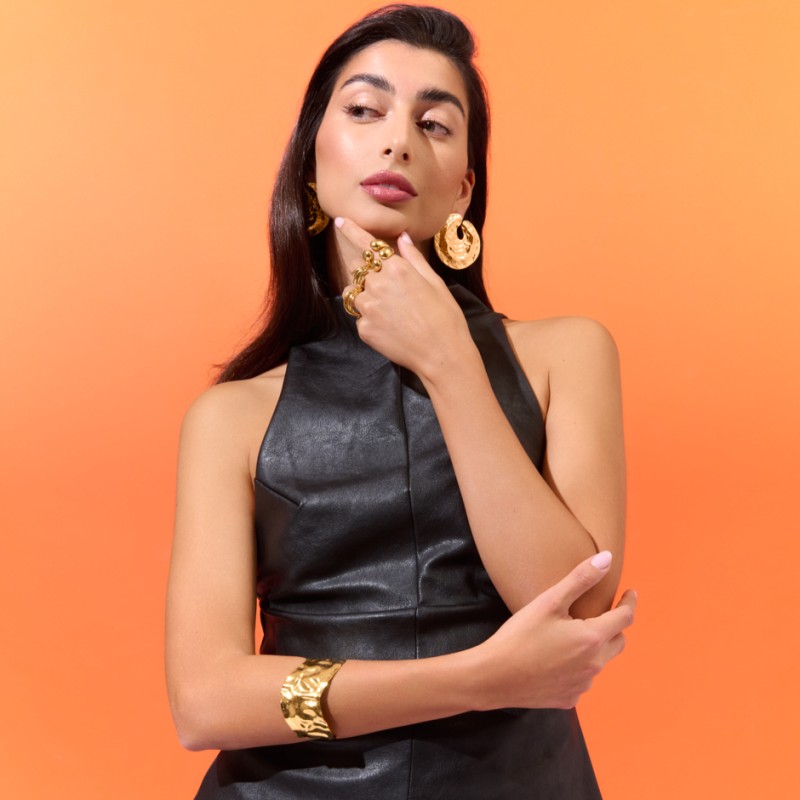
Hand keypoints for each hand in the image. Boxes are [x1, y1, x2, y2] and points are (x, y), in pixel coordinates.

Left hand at [335, 217, 475, 378]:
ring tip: (391, 312)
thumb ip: (413, 259)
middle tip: (390, 292)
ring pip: (355, 294)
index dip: (351, 230)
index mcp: (397, 269)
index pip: (367, 244)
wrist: (441, 354)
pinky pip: (360, 318)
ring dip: (366, 297)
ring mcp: (368, 308)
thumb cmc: (445, 317)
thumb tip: (402, 238)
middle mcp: (378, 285)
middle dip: (368, 275)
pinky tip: (391, 328)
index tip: (339, 221)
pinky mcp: (364, 329)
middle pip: (359, 271)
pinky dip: (370, 320)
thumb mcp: (434, 282)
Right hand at [473, 551, 635, 710]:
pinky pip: (582, 680)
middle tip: (604, 613)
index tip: (630, 593)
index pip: (625, 618)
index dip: (629, 603)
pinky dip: (578, 667)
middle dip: (616, 626)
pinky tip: (558, 659)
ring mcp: (583, 685)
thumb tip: (607, 558)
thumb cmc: (519, 636)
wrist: (493, 677)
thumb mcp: (549, 601)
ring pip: (600, 662)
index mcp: (592, 638)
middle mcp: (594, 665)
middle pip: (618, 642)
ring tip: (574, 635)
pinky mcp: (569, 699)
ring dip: (595, 648)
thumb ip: (581, 579)